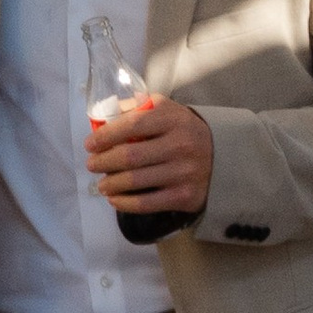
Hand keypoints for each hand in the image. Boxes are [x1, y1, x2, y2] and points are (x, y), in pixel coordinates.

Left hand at [85, 91, 213, 223]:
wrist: (222, 156)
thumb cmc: (183, 131)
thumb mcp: (167, 111)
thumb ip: (137, 109)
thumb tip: (103, 117)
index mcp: (173, 118)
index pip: (132, 125)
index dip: (106, 136)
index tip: (90, 144)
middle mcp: (180, 144)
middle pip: (130, 156)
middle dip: (103, 162)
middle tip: (92, 165)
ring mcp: (183, 172)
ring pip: (135, 181)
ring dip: (110, 184)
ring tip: (102, 185)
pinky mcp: (184, 196)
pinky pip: (146, 203)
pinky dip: (124, 203)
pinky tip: (114, 200)